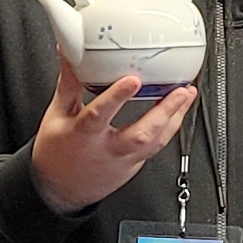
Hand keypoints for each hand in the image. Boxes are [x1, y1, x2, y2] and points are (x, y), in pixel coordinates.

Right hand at [31, 62, 201, 215]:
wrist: (60, 189)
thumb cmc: (57, 152)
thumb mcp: (57, 115)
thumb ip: (69, 83)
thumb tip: (69, 53)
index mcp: (82, 135)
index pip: (99, 115)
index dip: (117, 97)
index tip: (133, 80)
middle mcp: (106, 150)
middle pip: (140, 134)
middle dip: (163, 111)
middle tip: (180, 90)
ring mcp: (123, 160)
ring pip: (155, 143)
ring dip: (174, 118)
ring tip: (186, 95)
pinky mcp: (134, 165)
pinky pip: (157, 148)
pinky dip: (170, 128)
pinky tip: (179, 112)